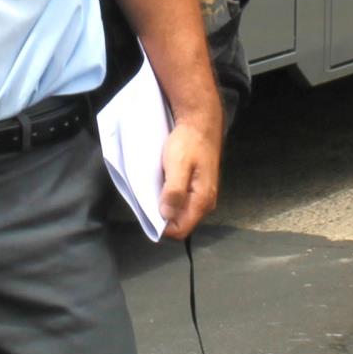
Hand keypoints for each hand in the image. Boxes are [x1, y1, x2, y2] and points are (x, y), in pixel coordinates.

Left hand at [158, 117, 220, 240]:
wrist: (200, 123)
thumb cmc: (189, 142)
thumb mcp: (178, 165)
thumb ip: (174, 191)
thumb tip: (166, 215)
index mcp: (202, 201)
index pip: (181, 230)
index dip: (162, 226)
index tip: (148, 212)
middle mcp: (205, 203)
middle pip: (181, 222)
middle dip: (163, 216)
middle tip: (148, 198)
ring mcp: (202, 195)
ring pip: (181, 212)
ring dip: (166, 206)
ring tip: (154, 190)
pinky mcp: (198, 187)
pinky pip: (182, 201)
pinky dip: (170, 197)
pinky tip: (162, 185)